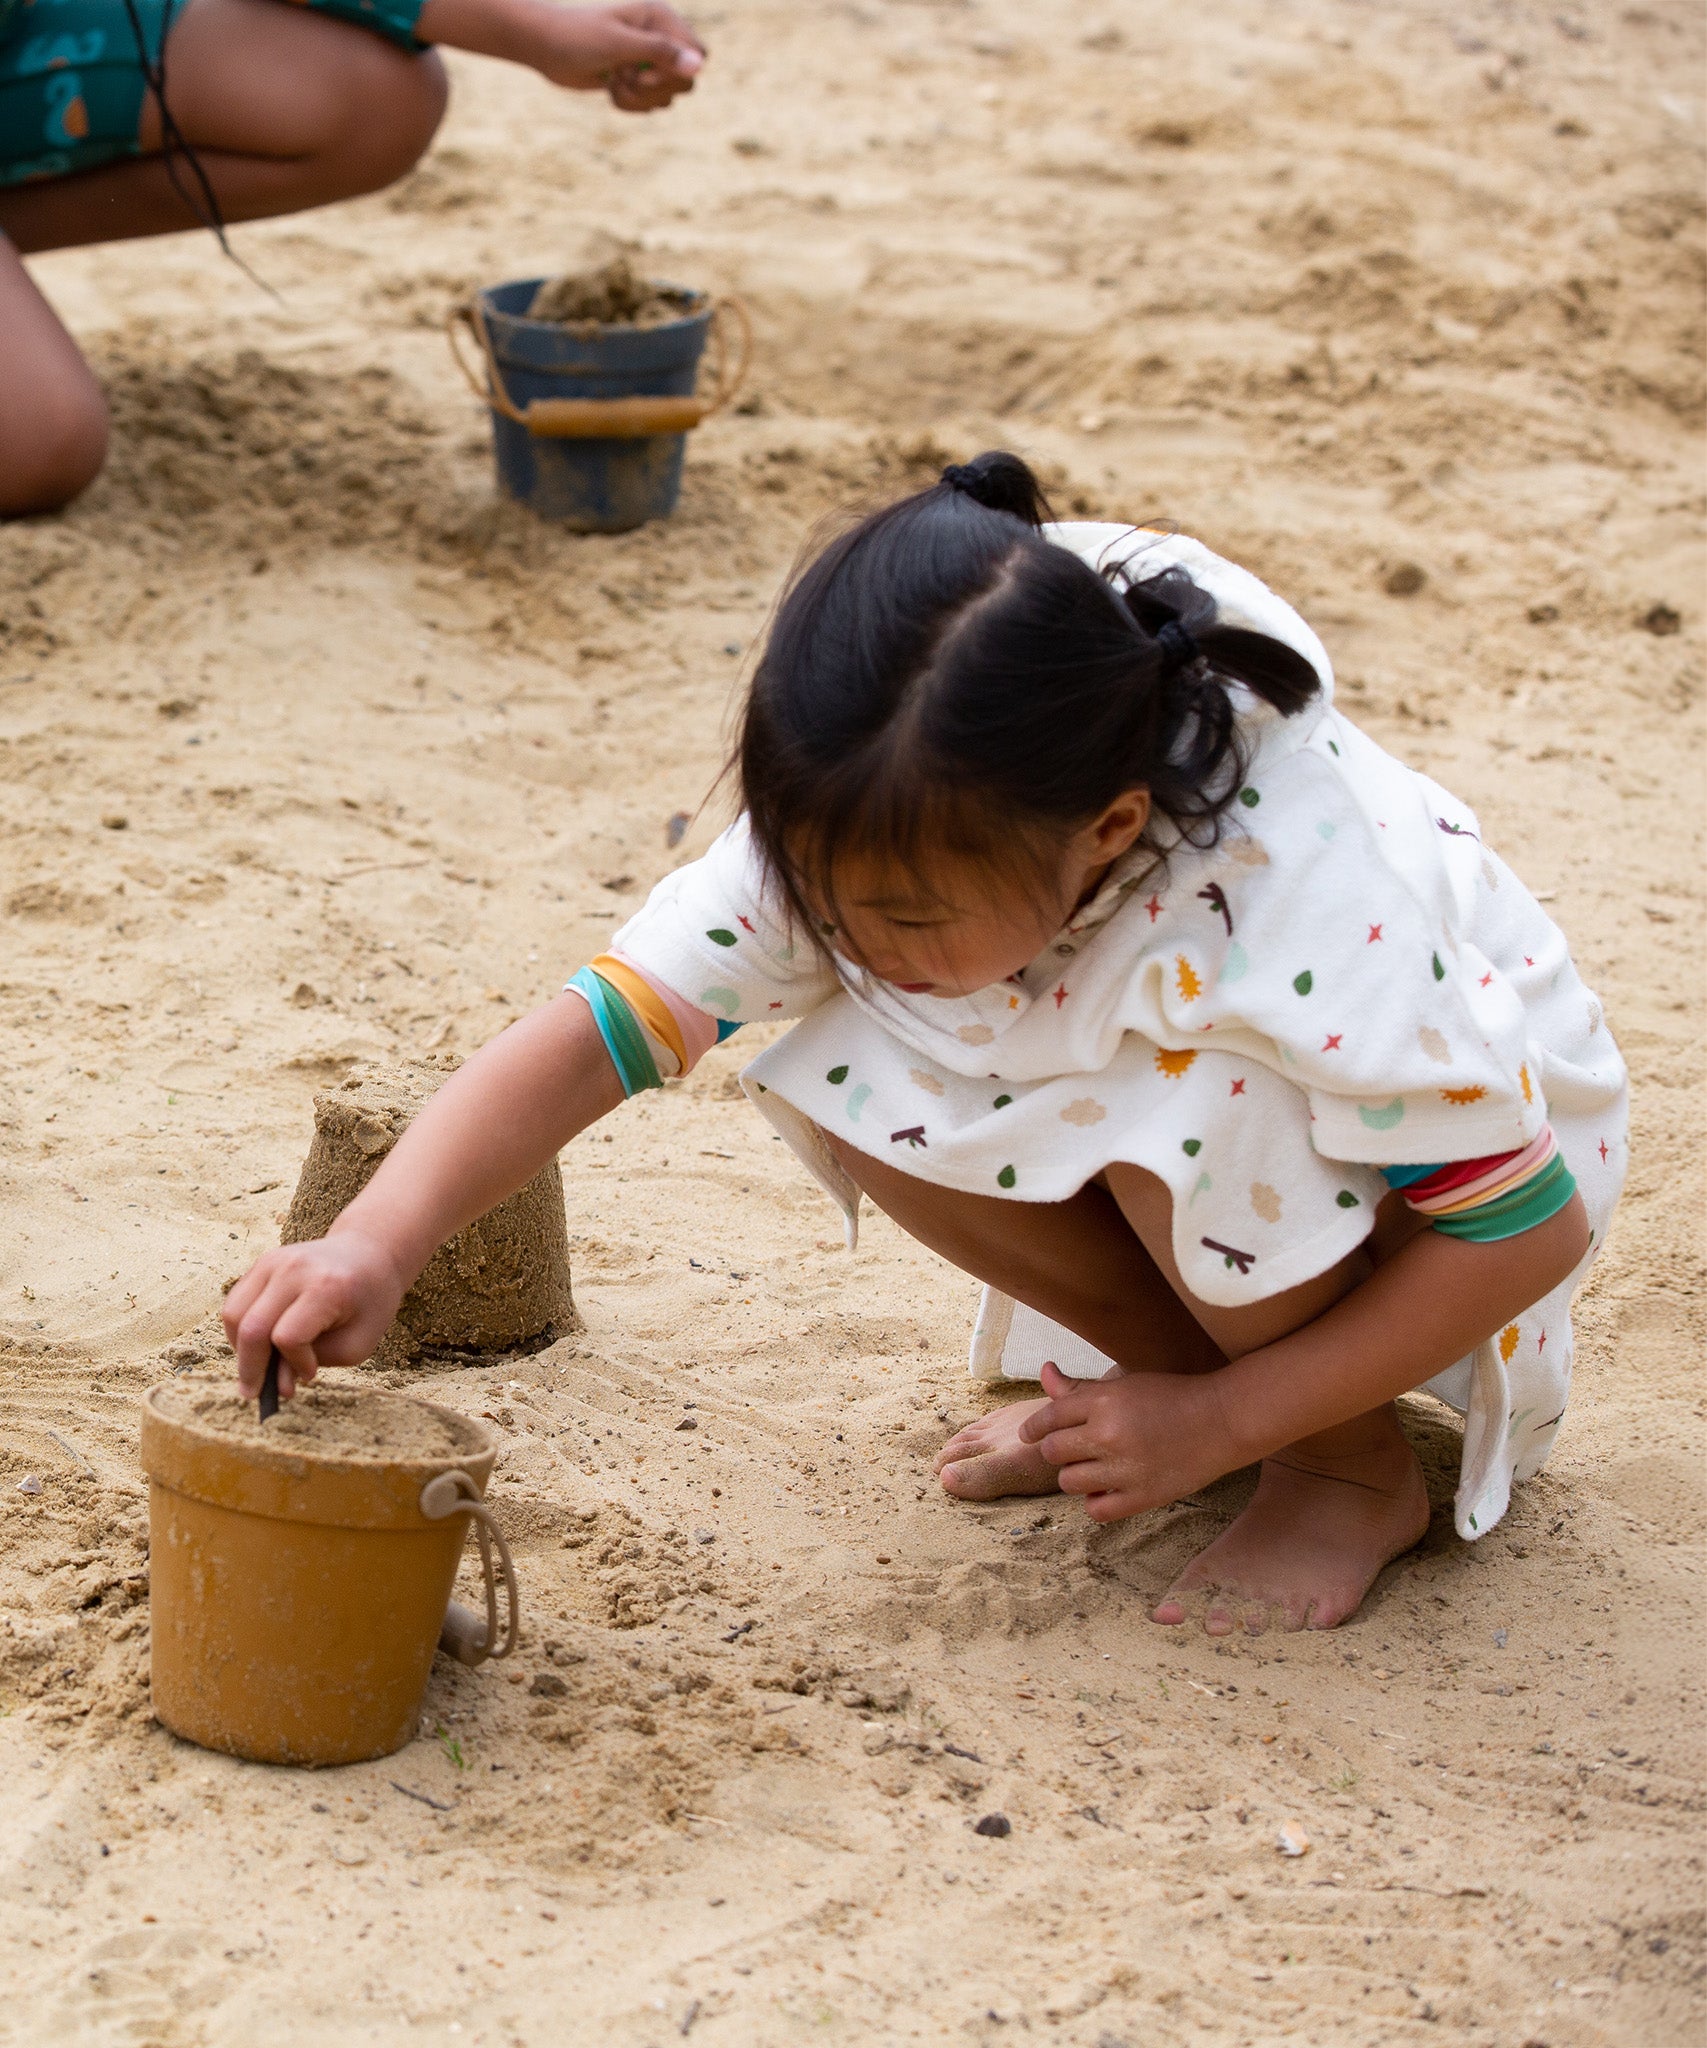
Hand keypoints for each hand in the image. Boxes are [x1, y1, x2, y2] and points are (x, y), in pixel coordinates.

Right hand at [221, 1232, 408, 1401]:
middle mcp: (294, 1268)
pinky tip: (259, 1345)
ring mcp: (273, 1261)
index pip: (288, 1337)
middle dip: (249, 1369)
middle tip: (254, 1394)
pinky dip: (240, 1329)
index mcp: (325, 1286)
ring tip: (259, 1366)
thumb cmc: (368, 1304)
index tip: (311, 1374)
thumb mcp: (357, 1342)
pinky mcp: (262, 1263)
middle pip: (251, 1328)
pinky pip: (235, 1303)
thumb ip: (314, 1362)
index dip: (295, 1363)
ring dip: (240, 1349)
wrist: (369, 1254)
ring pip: (233, 1314)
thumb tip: (274, 1384)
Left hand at [530, 3, 703, 108]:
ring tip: (614, 81)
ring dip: (639, 99)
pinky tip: (609, 87)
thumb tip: (699, 66)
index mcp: (659, 18)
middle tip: (626, 77)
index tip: (647, 72)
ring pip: (667, 97)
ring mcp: (646, 60)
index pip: (698, 53)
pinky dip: (629, 104)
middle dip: (656, 89)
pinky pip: (649, 105)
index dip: (679, 71)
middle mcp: (658, 38)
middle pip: (686, 80)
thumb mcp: (619, 43)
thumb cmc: (577, 37)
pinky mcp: (635, 80)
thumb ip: (660, 52)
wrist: (544, 46)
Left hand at [1016, 1361, 1235, 1521]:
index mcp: (1103, 1401)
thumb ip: (1080, 1387)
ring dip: (1075, 1475)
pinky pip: (1096, 1511)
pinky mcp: (1142, 1497)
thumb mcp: (1124, 1384)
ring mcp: (1124, 1469)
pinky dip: (1095, 1502)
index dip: (1034, 1428)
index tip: (1030, 1435)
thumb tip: (1045, 1371)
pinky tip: (1106, 1490)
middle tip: (1072, 1448)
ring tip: (1093, 1467)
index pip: (1048, 1418)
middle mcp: (1108, 1434)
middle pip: (1053, 1452)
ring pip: (1069, 1482)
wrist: (1223, 1420)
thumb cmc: (1171, 1396)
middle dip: (1057, 1450)